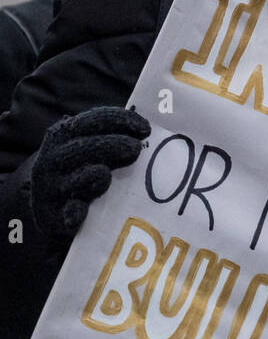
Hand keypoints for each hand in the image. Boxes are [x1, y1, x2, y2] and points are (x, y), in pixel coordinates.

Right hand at [28, 106, 150, 241]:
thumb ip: (111, 138)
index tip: (145, 128)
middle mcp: (54, 159)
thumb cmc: (80, 172)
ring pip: (75, 180)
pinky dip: (74, 211)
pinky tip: (82, 208)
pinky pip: (67, 213)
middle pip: (84, 147)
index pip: (92, 121)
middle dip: (112, 145)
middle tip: (136, 149)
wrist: (47, 208)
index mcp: (64, 136)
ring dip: (94, 176)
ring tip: (107, 174)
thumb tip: (150, 131)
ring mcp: (53, 189)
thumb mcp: (88, 150)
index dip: (119, 121)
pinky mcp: (56, 217)